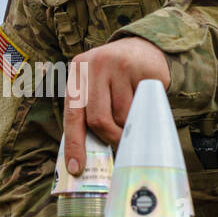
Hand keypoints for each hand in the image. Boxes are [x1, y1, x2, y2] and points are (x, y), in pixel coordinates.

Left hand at [63, 37, 169, 173]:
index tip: (76, 168)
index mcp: (77, 72)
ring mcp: (120, 66)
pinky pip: (143, 108)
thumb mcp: (95, 85)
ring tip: (132, 115)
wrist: (145, 48)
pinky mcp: (143, 71)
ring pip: (123, 116)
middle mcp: (95, 65)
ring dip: (128, 126)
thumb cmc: (114, 77)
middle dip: (109, 138)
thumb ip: (87, 111)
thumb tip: (83, 156)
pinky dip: (143, 114)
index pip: (72, 114)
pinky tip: (143, 101)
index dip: (74, 144)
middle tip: (117, 145)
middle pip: (98, 119)